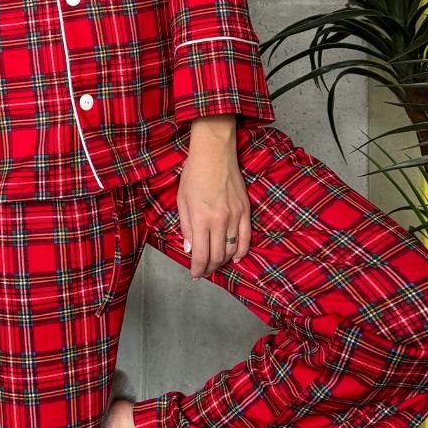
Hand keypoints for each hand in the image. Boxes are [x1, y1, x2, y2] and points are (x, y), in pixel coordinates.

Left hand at [177, 125, 251, 278]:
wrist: (215, 153)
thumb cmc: (194, 174)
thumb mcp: (182, 200)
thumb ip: (186, 227)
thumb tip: (189, 248)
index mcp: (201, 218)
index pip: (201, 254)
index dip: (197, 268)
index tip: (195, 274)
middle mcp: (220, 221)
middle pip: (217, 255)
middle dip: (209, 267)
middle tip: (203, 270)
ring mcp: (235, 216)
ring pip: (231, 249)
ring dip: (223, 261)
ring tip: (215, 264)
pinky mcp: (246, 210)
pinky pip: (246, 237)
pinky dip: (241, 251)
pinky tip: (235, 257)